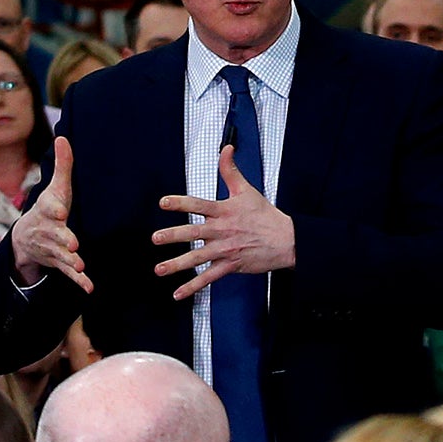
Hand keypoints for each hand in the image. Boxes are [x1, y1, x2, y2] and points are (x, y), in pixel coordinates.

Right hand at [11, 137, 91, 292]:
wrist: (25, 239)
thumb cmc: (48, 208)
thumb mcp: (55, 188)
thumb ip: (62, 166)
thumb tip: (63, 137)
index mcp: (48, 210)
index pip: (49, 207)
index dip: (54, 209)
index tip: (60, 211)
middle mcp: (48, 230)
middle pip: (55, 234)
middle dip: (63, 239)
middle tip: (72, 244)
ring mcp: (53, 249)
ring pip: (61, 255)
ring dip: (71, 261)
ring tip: (80, 264)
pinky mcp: (59, 263)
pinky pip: (68, 274)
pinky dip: (79, 281)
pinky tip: (89, 287)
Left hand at [151, 145, 294, 300]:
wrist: (287, 240)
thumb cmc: (265, 215)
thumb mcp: (246, 190)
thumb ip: (230, 170)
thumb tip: (226, 148)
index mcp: (224, 211)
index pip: (199, 204)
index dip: (180, 202)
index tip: (163, 203)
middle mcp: (222, 230)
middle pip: (194, 232)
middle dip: (174, 236)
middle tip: (155, 238)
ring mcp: (226, 250)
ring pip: (198, 258)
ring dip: (178, 264)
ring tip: (159, 269)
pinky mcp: (231, 266)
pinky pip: (209, 277)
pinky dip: (193, 286)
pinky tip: (178, 293)